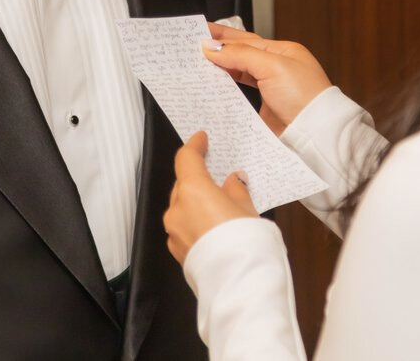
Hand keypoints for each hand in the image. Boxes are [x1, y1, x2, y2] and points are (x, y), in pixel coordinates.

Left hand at [164, 132, 257, 264]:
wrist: (239, 280)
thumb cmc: (245, 241)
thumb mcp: (246, 207)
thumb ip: (235, 190)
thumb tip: (232, 182)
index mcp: (193, 190)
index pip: (186, 158)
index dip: (194, 146)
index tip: (200, 140)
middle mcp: (177, 209)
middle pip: (183, 184)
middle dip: (198, 180)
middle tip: (218, 179)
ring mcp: (173, 231)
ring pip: (182, 207)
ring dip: (196, 203)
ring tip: (219, 206)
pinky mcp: (176, 250)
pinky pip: (183, 227)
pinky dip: (194, 222)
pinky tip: (212, 227)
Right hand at [205, 23, 332, 134]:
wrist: (315, 134)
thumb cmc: (306, 97)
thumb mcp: (273, 67)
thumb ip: (241, 55)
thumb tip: (213, 48)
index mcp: (282, 52)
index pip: (245, 39)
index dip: (221, 35)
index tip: (200, 31)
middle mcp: (275, 69)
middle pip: (239, 55)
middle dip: (216, 50)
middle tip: (192, 46)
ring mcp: (269, 90)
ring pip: (237, 76)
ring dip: (218, 71)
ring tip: (196, 65)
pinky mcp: (262, 111)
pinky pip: (238, 98)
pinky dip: (224, 93)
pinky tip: (211, 90)